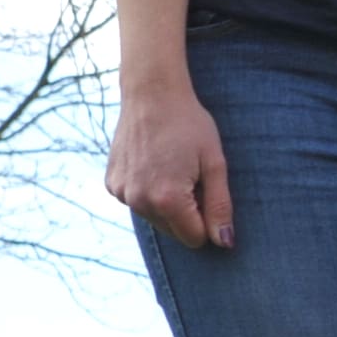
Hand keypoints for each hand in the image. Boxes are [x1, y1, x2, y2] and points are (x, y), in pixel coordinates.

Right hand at [108, 76, 232, 250]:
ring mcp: (121, 193)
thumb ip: (220, 206)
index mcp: (168, 200)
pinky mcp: (112, 184)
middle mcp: (139, 201)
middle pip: (174, 232)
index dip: (207, 220)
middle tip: (190, 175)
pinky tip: (154, 164)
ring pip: (155, 219)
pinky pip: (138, 202)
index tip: (207, 191)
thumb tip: (224, 243)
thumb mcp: (214, 163)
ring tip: (172, 166)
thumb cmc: (190, 125)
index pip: (195, 237)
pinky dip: (148, 191)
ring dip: (168, 203)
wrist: (151, 93)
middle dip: (188, 212)